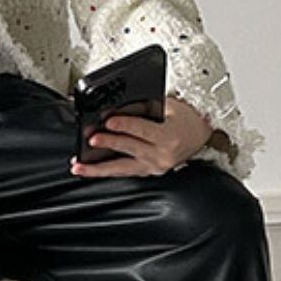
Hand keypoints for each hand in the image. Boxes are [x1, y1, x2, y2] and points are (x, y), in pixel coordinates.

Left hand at [69, 94, 213, 177]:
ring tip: (79, 166)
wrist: (201, 135)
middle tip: (90, 141)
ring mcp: (154, 167)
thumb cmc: (185, 118)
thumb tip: (116, 109)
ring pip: (122, 169)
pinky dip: (107, 171)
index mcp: (169, 136)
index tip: (108, 121)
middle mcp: (162, 155)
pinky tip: (91, 170)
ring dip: (98, 168)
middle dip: (108, 145)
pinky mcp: (148, 173)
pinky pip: (125, 172)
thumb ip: (144, 108)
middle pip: (130, 150)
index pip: (143, 130)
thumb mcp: (168, 107)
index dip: (125, 125)